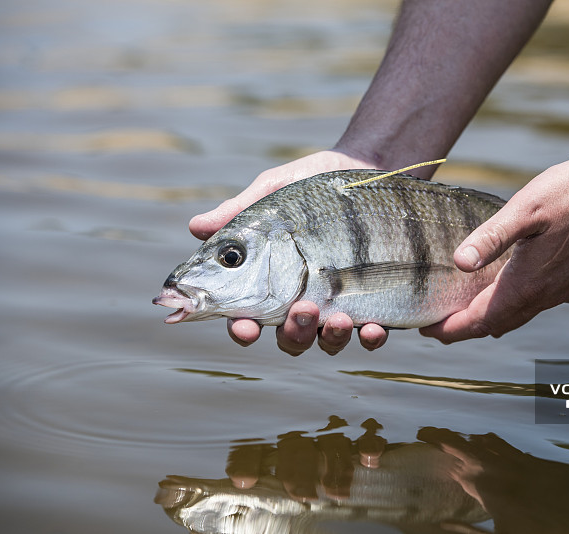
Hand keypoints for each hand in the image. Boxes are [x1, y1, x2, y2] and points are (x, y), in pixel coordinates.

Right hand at [190, 150, 388, 354]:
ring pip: (326, 342)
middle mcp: (301, 301)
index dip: (242, 328)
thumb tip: (195, 227)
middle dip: (293, 333)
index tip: (245, 328)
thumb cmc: (313, 186)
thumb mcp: (275, 193)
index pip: (246, 316)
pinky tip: (372, 328)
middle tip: (302, 309)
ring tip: (338, 317)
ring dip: (329, 338)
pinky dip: (370, 339)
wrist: (367, 170)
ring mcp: (337, 307)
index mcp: (268, 283)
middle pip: (289, 338)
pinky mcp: (373, 304)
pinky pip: (370, 336)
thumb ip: (239, 212)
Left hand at [421, 151, 568, 340]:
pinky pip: (550, 299)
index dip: (450, 329)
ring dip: (498, 313)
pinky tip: (522, 280)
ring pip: (527, 312)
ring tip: (474, 304)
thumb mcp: (526, 209)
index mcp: (529, 283)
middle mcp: (551, 295)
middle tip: (443, 322)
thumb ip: (491, 239)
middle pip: (501, 323)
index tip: (427, 330)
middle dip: (469, 326)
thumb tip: (459, 263)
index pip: (480, 321)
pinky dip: (526, 299)